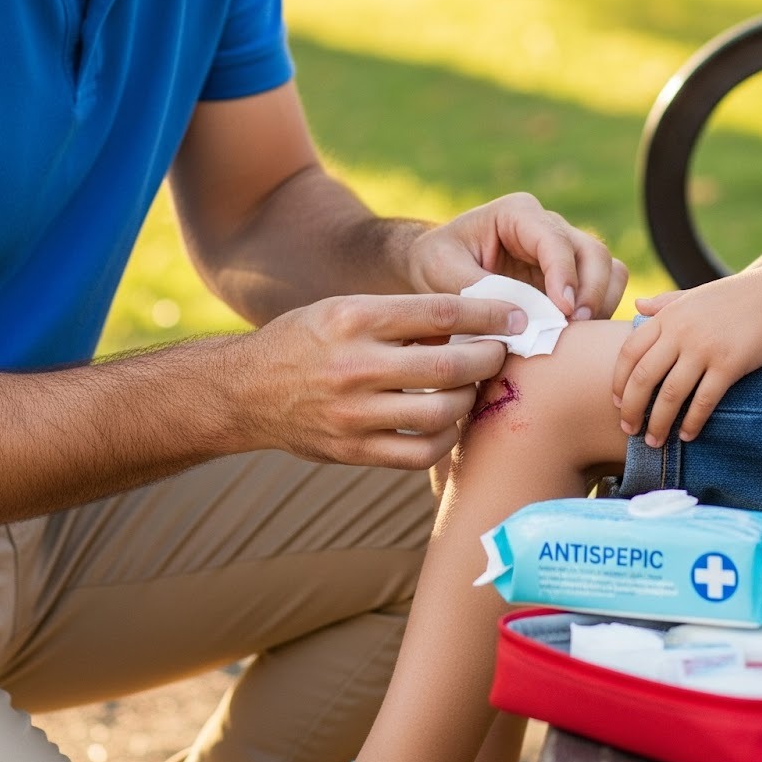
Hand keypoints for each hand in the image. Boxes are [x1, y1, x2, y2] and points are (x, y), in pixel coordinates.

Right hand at [235, 292, 522, 469]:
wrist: (246, 390)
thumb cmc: (307, 340)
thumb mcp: (345, 309)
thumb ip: (400, 317)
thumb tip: (470, 324)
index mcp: (355, 318)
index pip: (440, 313)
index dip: (488, 316)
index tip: (516, 317)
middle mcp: (354, 365)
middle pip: (448, 367)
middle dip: (490, 360)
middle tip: (504, 354)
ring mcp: (353, 413)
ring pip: (440, 414)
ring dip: (470, 400)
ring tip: (475, 387)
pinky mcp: (352, 450)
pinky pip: (418, 452)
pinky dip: (445, 439)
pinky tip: (449, 422)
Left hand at [406, 192, 627, 319]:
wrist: (437, 268)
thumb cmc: (437, 262)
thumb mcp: (442, 271)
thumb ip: (478, 291)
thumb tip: (521, 320)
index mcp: (517, 214)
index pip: (554, 239)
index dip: (564, 274)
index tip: (562, 310)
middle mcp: (549, 227)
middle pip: (593, 252)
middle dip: (591, 290)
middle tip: (573, 327)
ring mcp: (565, 253)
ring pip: (608, 269)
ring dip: (601, 302)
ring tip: (578, 335)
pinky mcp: (571, 279)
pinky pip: (604, 290)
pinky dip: (600, 312)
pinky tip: (577, 338)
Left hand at [612, 280, 761, 445]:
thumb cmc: (734, 297)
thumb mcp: (693, 295)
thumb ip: (664, 302)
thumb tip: (637, 305)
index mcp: (668, 316)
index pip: (630, 352)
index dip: (619, 381)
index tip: (617, 403)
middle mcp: (680, 332)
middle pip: (644, 377)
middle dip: (632, 408)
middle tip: (628, 429)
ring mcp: (704, 349)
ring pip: (671, 394)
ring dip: (659, 423)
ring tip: (653, 441)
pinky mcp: (728, 365)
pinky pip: (704, 401)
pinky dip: (692, 421)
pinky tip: (687, 435)